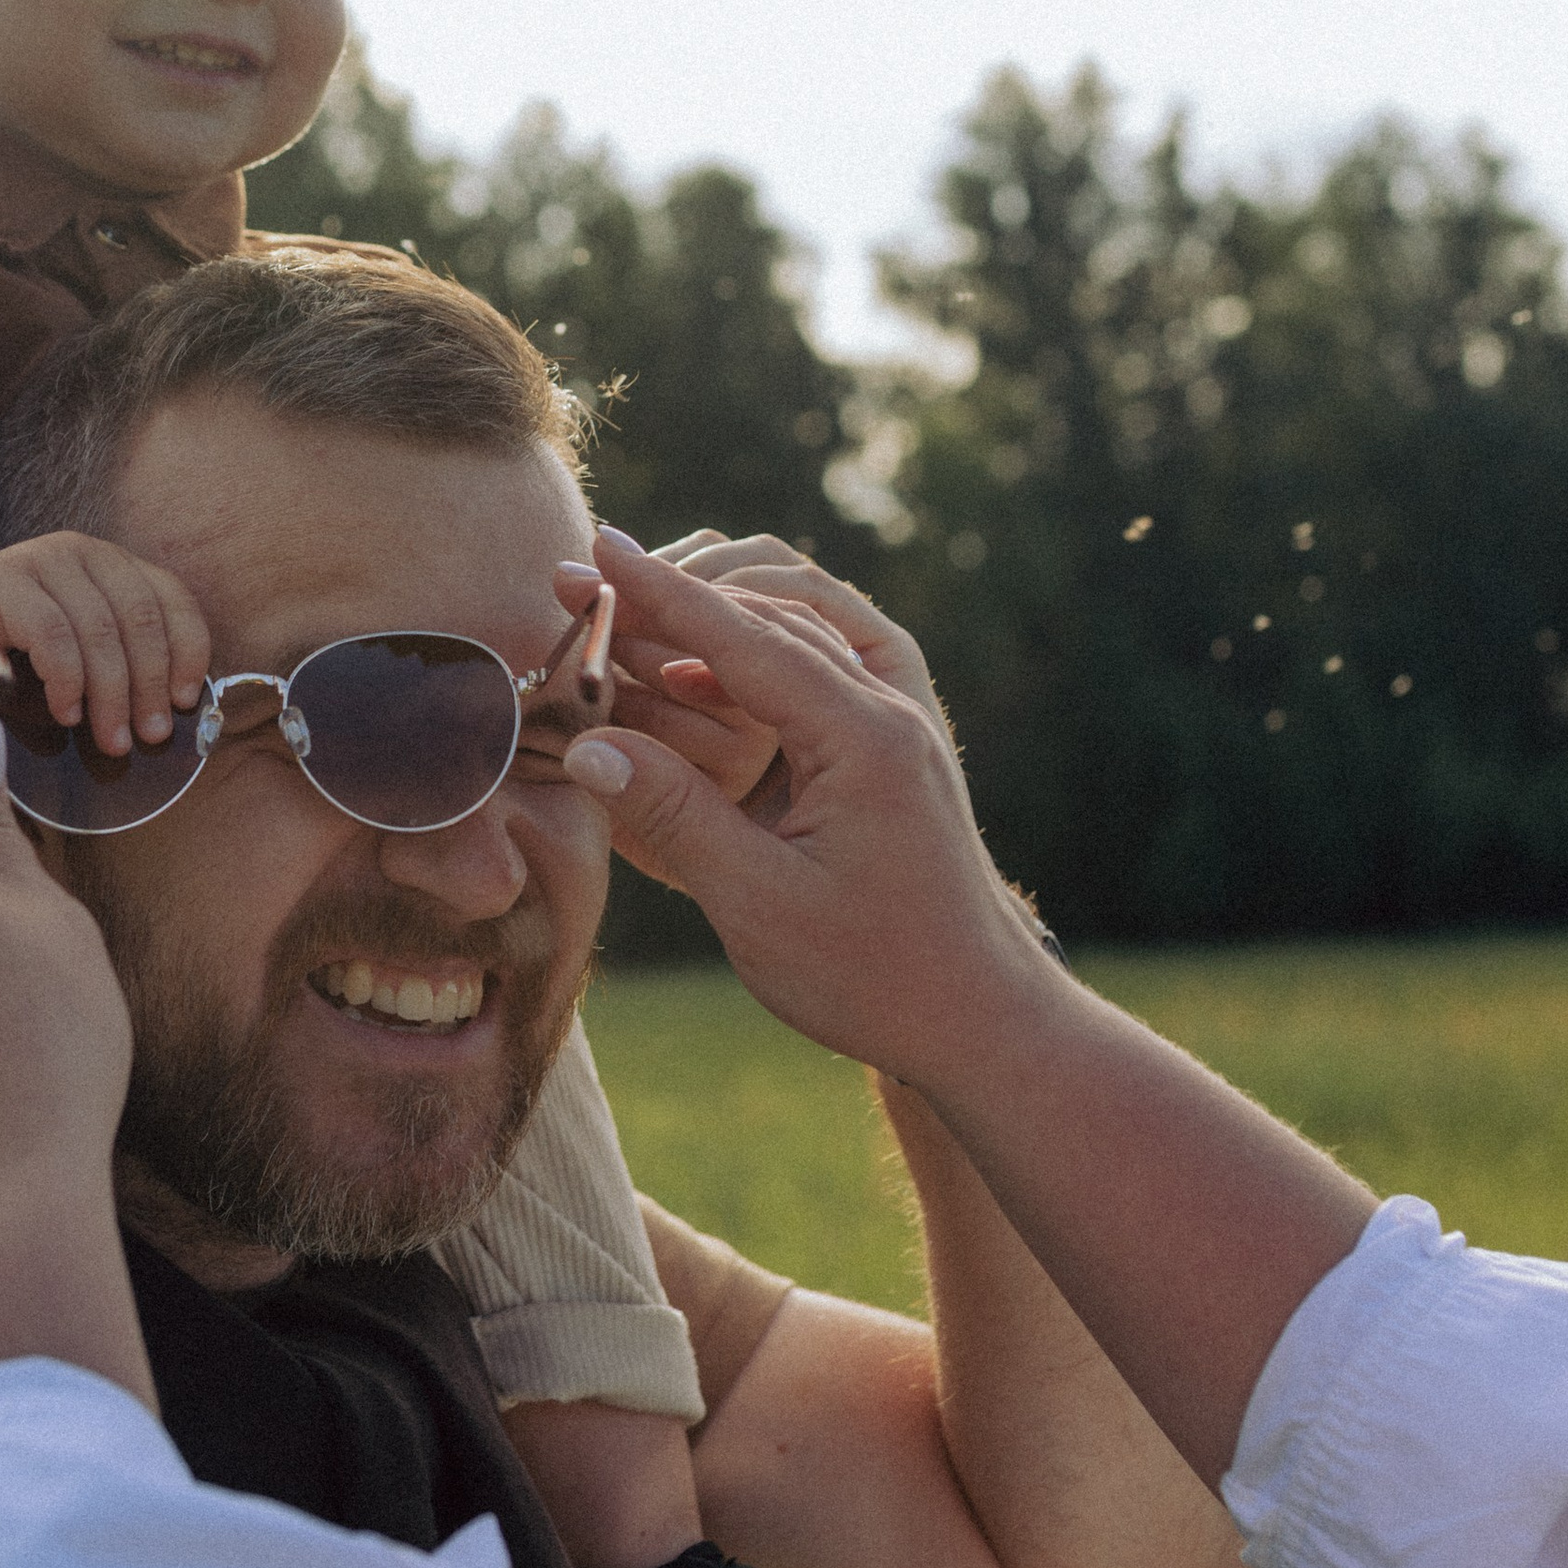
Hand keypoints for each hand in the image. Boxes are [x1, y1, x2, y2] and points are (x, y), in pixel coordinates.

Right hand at [0, 534, 212, 752]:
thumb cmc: (24, 664)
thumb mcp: (86, 654)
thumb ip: (127, 663)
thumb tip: (178, 712)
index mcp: (113, 565)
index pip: (170, 598)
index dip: (188, 650)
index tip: (186, 700)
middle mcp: (79, 551)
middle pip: (138, 616)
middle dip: (149, 684)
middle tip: (148, 734)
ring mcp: (36, 561)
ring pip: (98, 628)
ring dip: (111, 693)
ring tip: (112, 738)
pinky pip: (51, 634)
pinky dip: (68, 679)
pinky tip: (67, 711)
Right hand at [562, 531, 1049, 1083]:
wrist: (979, 1017)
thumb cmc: (873, 977)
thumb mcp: (756, 905)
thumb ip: (673, 816)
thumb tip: (587, 746)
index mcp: (868, 739)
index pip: (749, 638)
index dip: (664, 594)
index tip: (599, 550)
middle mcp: (893, 710)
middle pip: (774, 614)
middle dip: (677, 595)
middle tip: (589, 584)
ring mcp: (901, 720)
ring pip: (804, 623)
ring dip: (718, 612)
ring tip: (634, 613)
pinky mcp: (894, 743)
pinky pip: (823, 659)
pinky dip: (757, 646)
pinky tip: (700, 669)